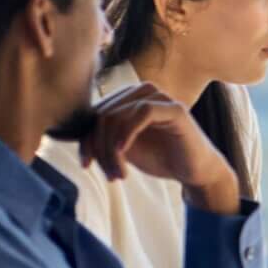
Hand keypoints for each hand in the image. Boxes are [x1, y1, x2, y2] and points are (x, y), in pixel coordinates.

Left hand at [75, 82, 239, 212]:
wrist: (195, 172)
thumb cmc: (160, 158)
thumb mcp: (122, 149)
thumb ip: (102, 137)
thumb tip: (72, 135)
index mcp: (129, 99)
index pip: (95, 113)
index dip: (86, 139)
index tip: (86, 165)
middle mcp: (142, 92)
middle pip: (103, 115)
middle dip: (100, 149)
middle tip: (110, 175)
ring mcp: (160, 98)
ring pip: (117, 115)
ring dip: (112, 150)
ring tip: (119, 174)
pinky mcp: (175, 109)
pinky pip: (142, 112)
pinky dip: (127, 134)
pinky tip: (124, 154)